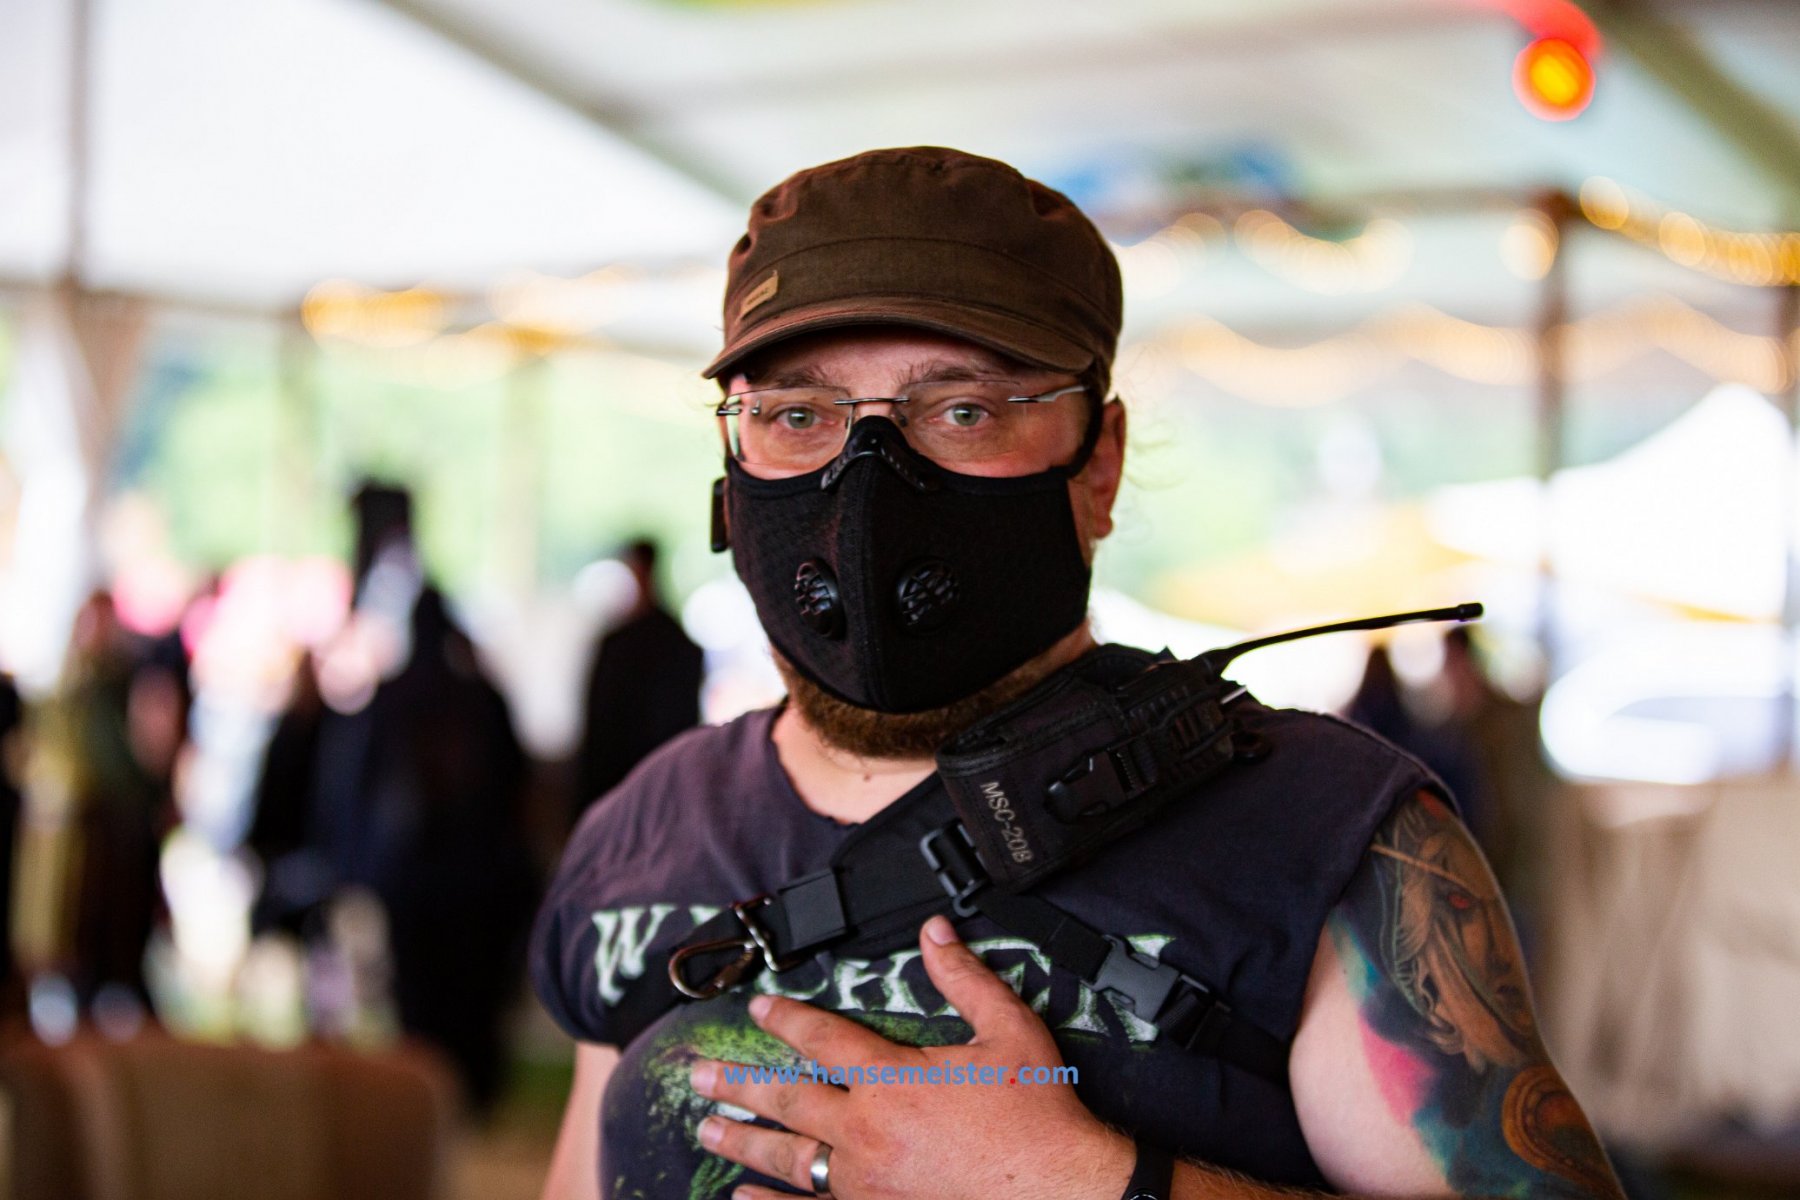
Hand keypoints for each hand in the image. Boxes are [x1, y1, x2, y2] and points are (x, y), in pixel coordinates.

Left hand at [689, 915, 1133, 1198]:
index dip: (787, 1019)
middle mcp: (866, 1132)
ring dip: (744, 1141)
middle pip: (788, 1100)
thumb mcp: (1010, 1031)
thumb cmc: (1037, 1114)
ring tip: (707, 1127)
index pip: (823, 1038)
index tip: (759, 1009)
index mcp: (893, 1080)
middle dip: (739, 1084)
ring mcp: (867, 1185)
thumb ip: (965, 978)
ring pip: (790, 1159)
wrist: (1060, 1193)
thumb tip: (934, 930)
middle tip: (697, 1075)